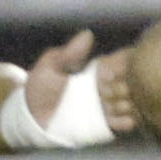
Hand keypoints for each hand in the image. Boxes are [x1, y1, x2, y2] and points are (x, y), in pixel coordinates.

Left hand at [22, 30, 136, 138]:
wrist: (30, 117)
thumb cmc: (40, 88)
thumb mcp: (50, 67)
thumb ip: (68, 54)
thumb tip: (87, 35)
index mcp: (98, 70)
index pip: (121, 60)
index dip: (120, 64)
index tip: (107, 71)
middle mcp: (108, 86)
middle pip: (130, 82)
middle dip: (125, 85)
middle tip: (108, 90)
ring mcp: (107, 106)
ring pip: (130, 102)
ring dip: (127, 103)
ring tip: (114, 104)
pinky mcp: (104, 124)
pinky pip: (122, 123)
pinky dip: (127, 121)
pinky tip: (126, 120)